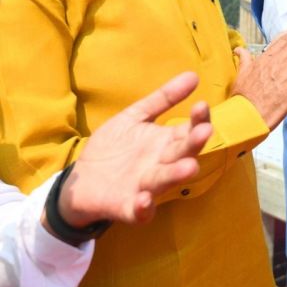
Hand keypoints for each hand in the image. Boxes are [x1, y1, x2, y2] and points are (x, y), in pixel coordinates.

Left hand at [57, 72, 212, 228]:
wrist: (81, 180)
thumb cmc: (114, 147)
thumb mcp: (135, 117)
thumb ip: (163, 98)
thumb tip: (194, 75)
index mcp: (166, 142)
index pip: (190, 130)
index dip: (199, 120)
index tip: (201, 105)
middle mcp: (162, 164)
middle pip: (183, 153)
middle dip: (194, 144)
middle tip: (204, 132)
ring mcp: (147, 186)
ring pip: (166, 180)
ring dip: (177, 175)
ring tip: (189, 167)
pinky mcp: (128, 207)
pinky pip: (140, 212)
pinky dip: (144, 208)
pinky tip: (144, 200)